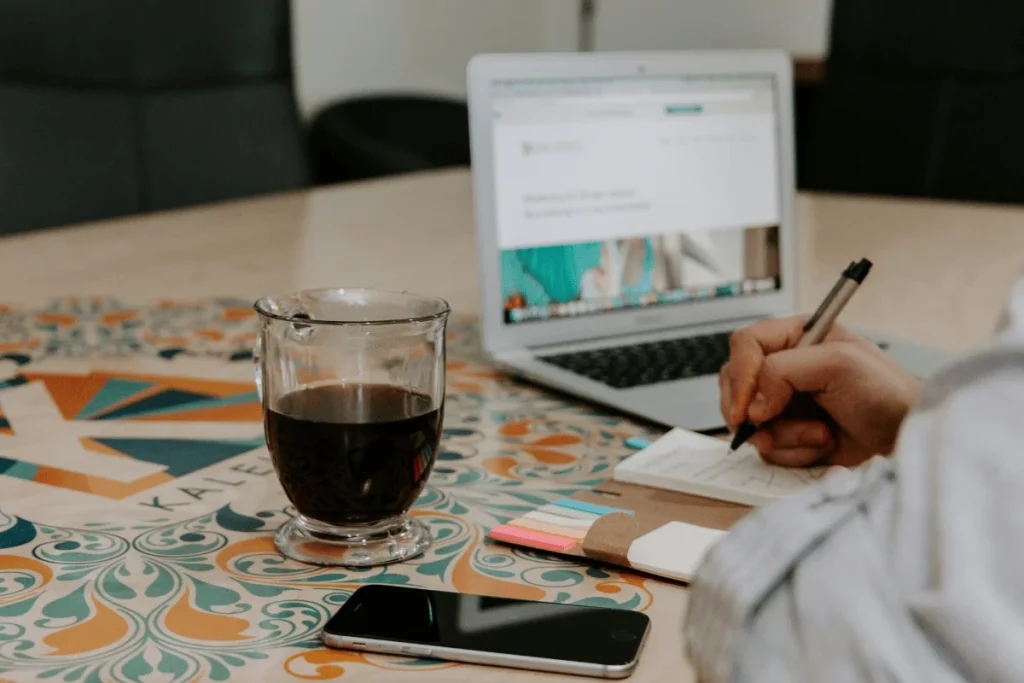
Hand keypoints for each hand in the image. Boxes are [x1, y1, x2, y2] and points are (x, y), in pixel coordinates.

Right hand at [719, 317, 921, 466]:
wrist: (907, 438)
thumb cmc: (886, 393)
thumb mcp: (839, 363)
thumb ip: (785, 371)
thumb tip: (753, 405)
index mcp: (795, 337)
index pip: (745, 345)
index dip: (741, 374)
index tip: (749, 407)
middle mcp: (784, 368)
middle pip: (735, 383)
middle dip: (751, 411)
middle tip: (766, 428)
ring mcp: (784, 403)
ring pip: (748, 421)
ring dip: (782, 435)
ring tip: (819, 435)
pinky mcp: (789, 434)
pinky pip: (767, 447)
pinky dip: (792, 452)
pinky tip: (821, 444)